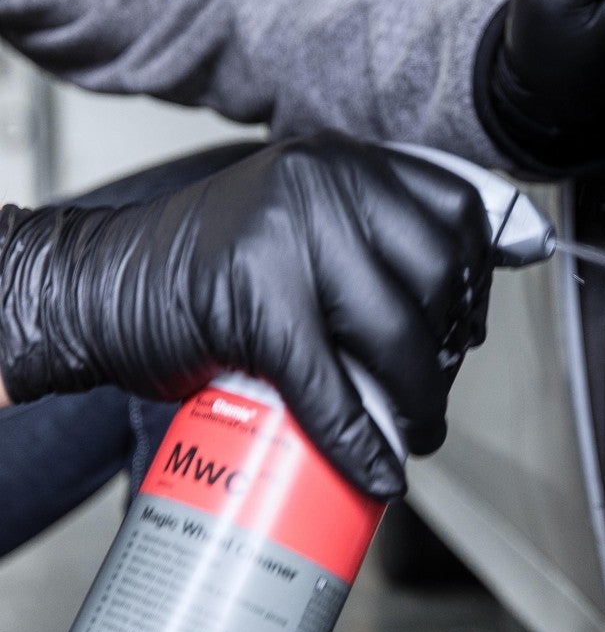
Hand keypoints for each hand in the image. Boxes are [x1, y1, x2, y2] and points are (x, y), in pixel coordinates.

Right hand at [0, 135, 493, 497]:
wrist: (99, 284)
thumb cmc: (208, 263)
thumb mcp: (301, 216)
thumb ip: (371, 232)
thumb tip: (463, 301)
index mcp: (341, 162)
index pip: (456, 211)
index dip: (477, 276)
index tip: (469, 320)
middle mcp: (321, 187)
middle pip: (438, 275)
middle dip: (451, 345)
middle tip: (435, 381)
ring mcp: (287, 244)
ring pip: (395, 334)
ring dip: (419, 401)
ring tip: (415, 427)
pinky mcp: (256, 309)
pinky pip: (333, 387)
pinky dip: (361, 442)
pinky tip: (377, 469)